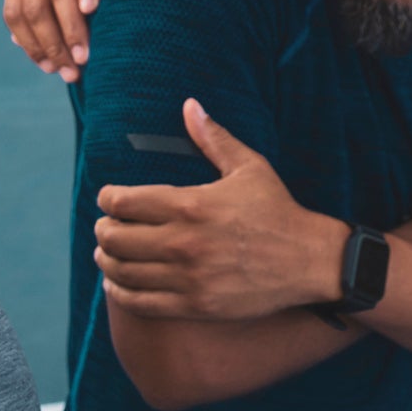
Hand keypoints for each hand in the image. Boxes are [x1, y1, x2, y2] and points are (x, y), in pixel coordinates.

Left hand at [93, 100, 345, 319]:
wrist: (308, 260)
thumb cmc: (277, 210)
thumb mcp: (250, 167)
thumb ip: (214, 138)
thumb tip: (190, 105)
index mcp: (191, 204)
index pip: (123, 202)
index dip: (107, 198)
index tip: (108, 198)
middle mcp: (184, 242)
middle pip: (115, 237)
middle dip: (103, 229)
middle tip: (106, 226)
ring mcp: (188, 277)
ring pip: (121, 271)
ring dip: (107, 260)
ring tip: (107, 253)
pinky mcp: (194, 304)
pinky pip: (138, 302)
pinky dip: (119, 292)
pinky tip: (118, 282)